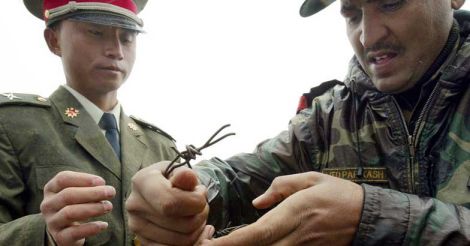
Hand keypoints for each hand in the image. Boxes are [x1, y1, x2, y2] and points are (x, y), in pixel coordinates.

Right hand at [40, 171, 115, 245]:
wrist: (66, 231)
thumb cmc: (76, 204)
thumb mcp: (78, 192)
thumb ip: (89, 187)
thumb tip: (103, 186)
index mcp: (51, 189)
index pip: (63, 178)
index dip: (83, 178)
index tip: (102, 181)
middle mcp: (48, 205)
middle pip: (67, 195)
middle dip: (92, 193)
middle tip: (111, 192)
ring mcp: (52, 222)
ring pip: (69, 213)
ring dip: (92, 208)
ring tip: (109, 206)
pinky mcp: (60, 237)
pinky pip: (74, 233)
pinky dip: (90, 228)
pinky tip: (104, 224)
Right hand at [126, 161, 211, 244]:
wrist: (159, 189)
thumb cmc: (172, 179)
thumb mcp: (179, 171)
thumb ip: (186, 175)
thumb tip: (187, 176)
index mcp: (142, 182)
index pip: (171, 203)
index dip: (194, 202)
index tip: (200, 193)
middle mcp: (134, 205)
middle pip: (181, 224)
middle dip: (200, 215)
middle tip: (201, 205)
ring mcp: (136, 226)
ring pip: (182, 240)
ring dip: (197, 228)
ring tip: (195, 214)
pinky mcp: (142, 241)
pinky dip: (191, 241)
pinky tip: (192, 228)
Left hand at [202, 172, 363, 245]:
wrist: (369, 216)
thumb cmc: (338, 194)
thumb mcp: (311, 179)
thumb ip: (281, 188)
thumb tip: (257, 201)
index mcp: (294, 213)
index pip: (257, 233)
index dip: (232, 242)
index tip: (210, 244)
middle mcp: (296, 236)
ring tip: (227, 245)